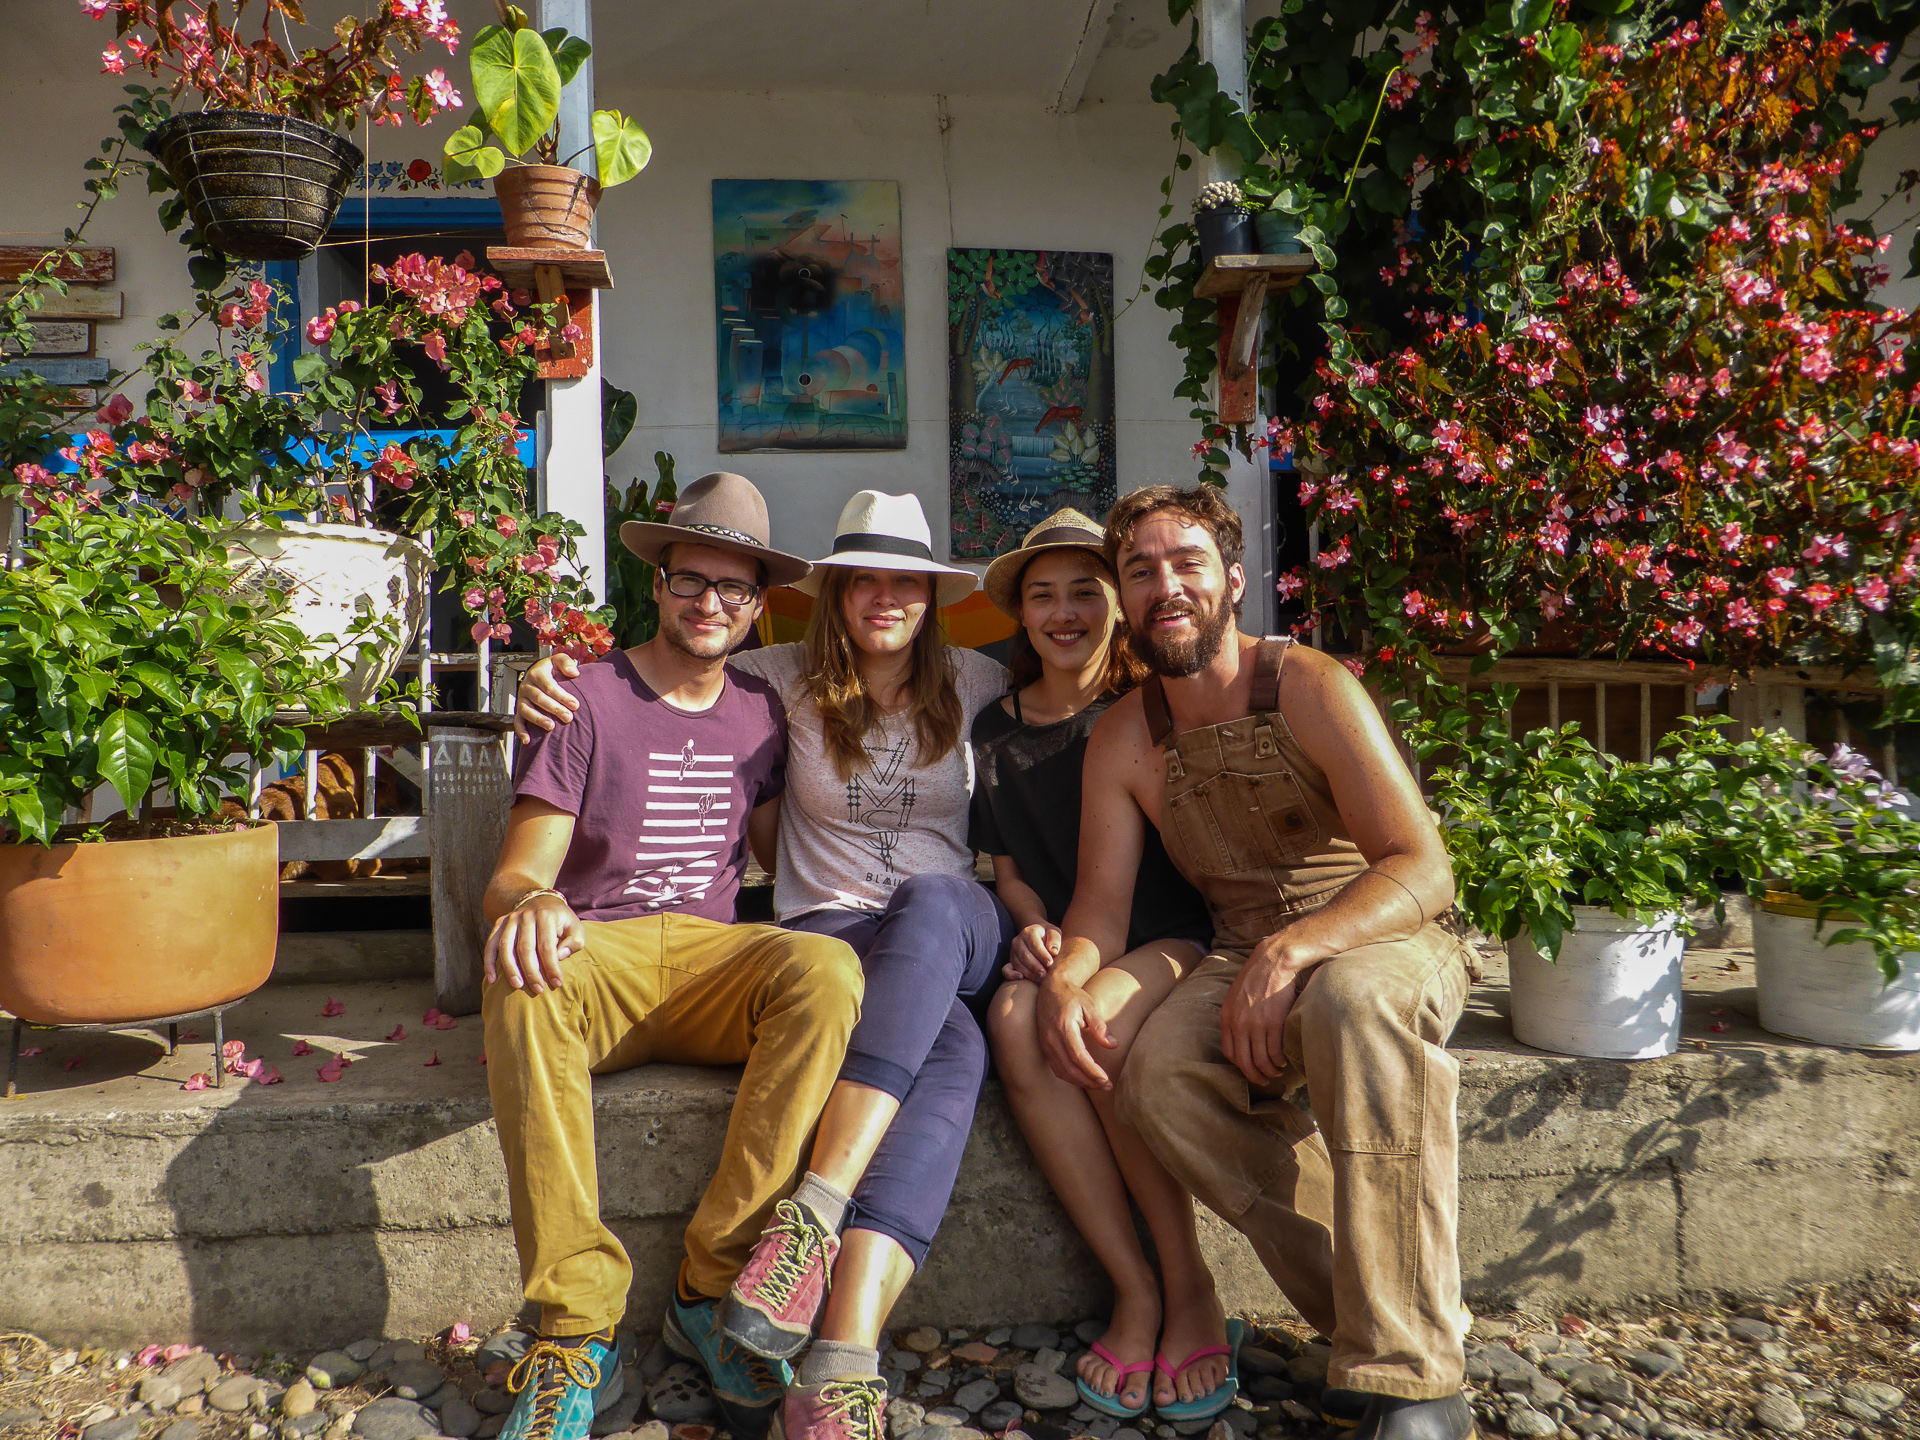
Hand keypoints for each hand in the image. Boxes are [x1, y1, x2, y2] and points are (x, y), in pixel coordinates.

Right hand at [484, 893, 584, 994]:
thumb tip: (559, 956)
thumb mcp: (575, 927)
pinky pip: (491, 944)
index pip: (547, 946)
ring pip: (505, 947)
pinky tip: (492, 979)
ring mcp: (510, 919)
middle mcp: (526, 916)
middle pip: (525, 948)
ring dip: (510, 969)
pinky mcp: (500, 923)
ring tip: (517, 986)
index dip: (551, 966)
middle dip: (531, 972)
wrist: (541, 901)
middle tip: (538, 990)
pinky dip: (489, 962)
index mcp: (546, 916)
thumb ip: (574, 942)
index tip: (557, 983)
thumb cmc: (561, 921)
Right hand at [513, 652, 583, 739]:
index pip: (549, 686)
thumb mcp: (559, 660)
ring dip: (538, 719)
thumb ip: (566, 663)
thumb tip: (574, 672)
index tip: (576, 705)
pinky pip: (517, 721)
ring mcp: (521, 699)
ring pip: (526, 710)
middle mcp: (526, 686)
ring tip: (551, 727)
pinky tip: (528, 740)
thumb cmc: (552, 669)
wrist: (539, 673)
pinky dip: (521, 731)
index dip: (562, 696)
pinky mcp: (519, 709)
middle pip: (539, 699)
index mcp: (536, 673)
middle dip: (554, 709)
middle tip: (568, 718)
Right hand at [1003, 922, 1061, 981]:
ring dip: (1030, 974)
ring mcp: (1013, 952)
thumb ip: (1054, 939)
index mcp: (1028, 932)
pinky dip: (1011, 975)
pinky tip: (1021, 978)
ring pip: (1018, 964)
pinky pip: (1006, 970)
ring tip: (1041, 980)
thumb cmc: (1048, 936)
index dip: (1042, 955)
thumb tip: (1053, 951)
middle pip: (1025, 956)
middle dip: (1036, 967)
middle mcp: (1018, 941)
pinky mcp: (1010, 962)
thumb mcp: (1054, 932)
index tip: (1050, 963)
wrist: (1038, 936)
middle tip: (1045, 975)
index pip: (1034, 945)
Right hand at [1037, 977, 1115, 1090]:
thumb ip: (1099, 1026)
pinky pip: (1056, 1067)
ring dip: (1080, 1082)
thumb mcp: (1089, 1005)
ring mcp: (1046, 1044)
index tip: (1106, 1079)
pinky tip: (1083, 1078)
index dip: (1092, 1071)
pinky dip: (1070, 1077)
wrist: (1050, 988)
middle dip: (1089, 1081)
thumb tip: (1113, 1045)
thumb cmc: (1072, 995)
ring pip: (1062, 1071)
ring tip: (1097, 1084)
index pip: (1078, 1056)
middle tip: (1106, 1086)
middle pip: (1070, 1069)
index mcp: (1064, 1027)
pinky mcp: (1045, 1046)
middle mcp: (1052, 1038)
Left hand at [1220, 935, 1304, 1084]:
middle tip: (1263, 1081)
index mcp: (1227, 1018)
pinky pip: (1275, 1052)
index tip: (1249, 1069)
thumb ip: (1235, 1016)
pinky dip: (1279, 1061)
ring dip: (1270, 1072)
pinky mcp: (1274, 1023)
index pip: (1229, 1053)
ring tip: (1276, 1072)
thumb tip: (1240, 1037)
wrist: (1273, 961)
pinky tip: (1284, 1061)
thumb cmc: (1256, 977)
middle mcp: (1238, 1024)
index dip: (1240, 1066)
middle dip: (1254, 1076)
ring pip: (1261, 1061)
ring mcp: (1256, 1024)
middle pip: (1244, 1062)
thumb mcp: (1235, 996)